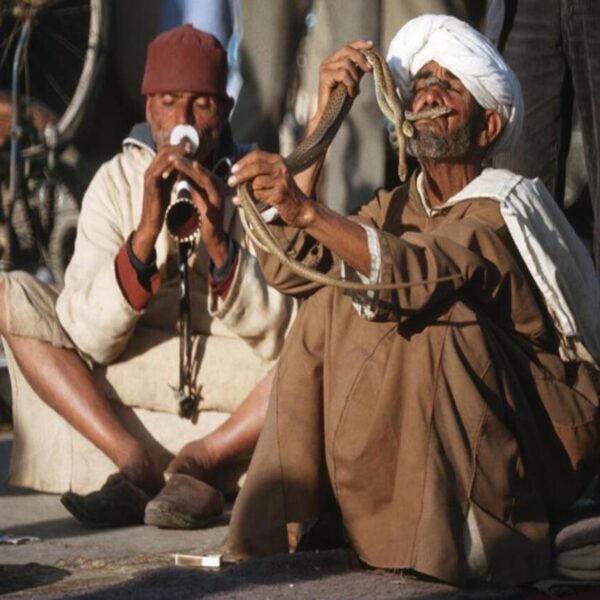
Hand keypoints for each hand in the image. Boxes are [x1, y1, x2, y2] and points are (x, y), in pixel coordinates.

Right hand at [133, 143, 189, 261]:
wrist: (151, 222)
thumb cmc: (160, 206)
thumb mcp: (168, 187)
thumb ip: (173, 176)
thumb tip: (182, 166)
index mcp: (153, 170)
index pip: (165, 152)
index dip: (177, 147)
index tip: (190, 144)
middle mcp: (149, 171)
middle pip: (163, 151)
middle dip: (178, 146)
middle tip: (191, 143)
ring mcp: (149, 176)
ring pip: (162, 157)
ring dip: (176, 152)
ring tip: (189, 149)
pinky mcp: (151, 184)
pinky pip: (161, 169)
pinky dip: (171, 164)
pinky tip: (182, 162)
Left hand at [170, 155, 228, 266]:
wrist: (212, 236)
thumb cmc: (205, 218)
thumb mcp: (198, 198)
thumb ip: (194, 186)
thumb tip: (185, 173)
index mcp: (213, 185)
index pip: (197, 171)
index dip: (185, 162)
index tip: (172, 156)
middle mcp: (218, 186)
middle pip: (200, 170)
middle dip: (186, 161)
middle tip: (172, 153)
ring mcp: (219, 193)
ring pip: (204, 175)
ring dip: (190, 166)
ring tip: (177, 159)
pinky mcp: (218, 200)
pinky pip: (208, 185)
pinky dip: (201, 175)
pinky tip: (191, 168)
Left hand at [228, 150, 314, 228]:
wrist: (301, 209)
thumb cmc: (284, 194)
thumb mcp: (274, 178)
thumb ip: (258, 173)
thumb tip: (235, 175)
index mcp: (278, 160)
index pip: (256, 155)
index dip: (243, 162)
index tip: (233, 170)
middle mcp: (281, 168)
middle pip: (255, 167)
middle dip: (240, 175)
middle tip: (230, 182)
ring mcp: (282, 181)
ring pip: (256, 182)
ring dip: (247, 190)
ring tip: (244, 196)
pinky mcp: (280, 194)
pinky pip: (258, 195)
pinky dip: (247, 200)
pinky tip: (242, 203)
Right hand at [310, 39, 372, 132]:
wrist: (328, 116)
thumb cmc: (340, 102)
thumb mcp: (352, 82)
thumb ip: (358, 71)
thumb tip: (369, 61)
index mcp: (333, 61)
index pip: (348, 46)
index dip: (360, 44)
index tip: (372, 45)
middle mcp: (328, 62)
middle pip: (347, 50)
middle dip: (361, 58)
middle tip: (369, 69)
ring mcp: (325, 68)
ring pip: (347, 63)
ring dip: (355, 77)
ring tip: (354, 90)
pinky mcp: (324, 76)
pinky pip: (343, 74)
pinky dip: (350, 84)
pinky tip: (350, 93)